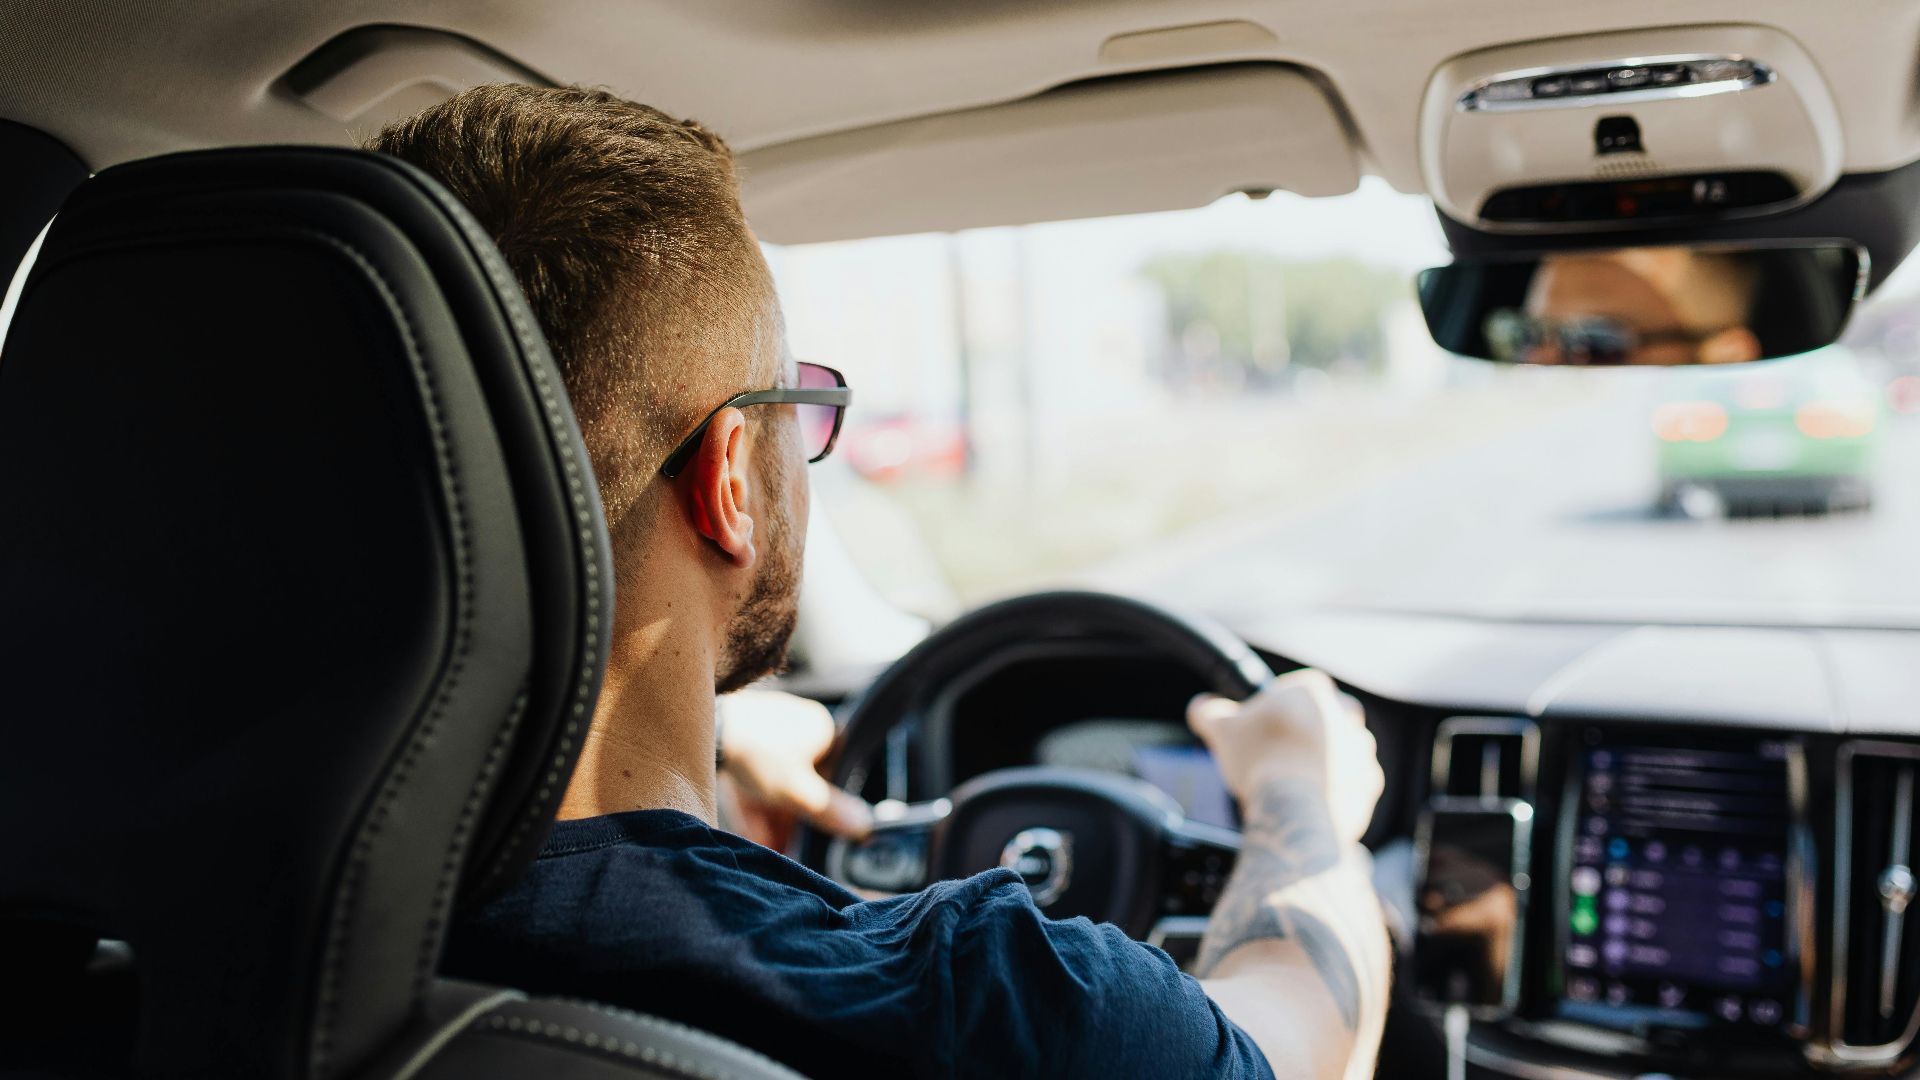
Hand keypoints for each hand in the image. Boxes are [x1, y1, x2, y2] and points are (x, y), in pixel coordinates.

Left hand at [718, 689, 873, 839]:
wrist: (705, 728)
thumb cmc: (757, 753)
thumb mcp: (798, 791)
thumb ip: (830, 811)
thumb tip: (864, 826)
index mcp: (822, 728)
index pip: (836, 773)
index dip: (826, 807)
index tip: (820, 834)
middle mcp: (798, 725)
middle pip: (802, 782)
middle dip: (793, 820)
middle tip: (790, 847)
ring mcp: (767, 731)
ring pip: (776, 783)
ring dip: (773, 817)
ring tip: (770, 847)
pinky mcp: (740, 740)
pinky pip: (753, 777)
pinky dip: (754, 805)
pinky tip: (752, 835)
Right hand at [1187, 668, 1381, 844]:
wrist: (1295, 809)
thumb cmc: (1261, 760)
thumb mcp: (1221, 728)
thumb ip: (1209, 711)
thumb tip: (1201, 707)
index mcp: (1314, 691)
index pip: (1297, 688)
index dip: (1276, 706)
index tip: (1262, 727)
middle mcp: (1347, 715)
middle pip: (1324, 717)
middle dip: (1306, 732)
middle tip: (1279, 753)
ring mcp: (1362, 751)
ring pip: (1341, 750)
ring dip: (1323, 762)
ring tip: (1292, 782)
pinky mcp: (1369, 785)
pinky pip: (1351, 783)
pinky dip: (1334, 790)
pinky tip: (1308, 801)